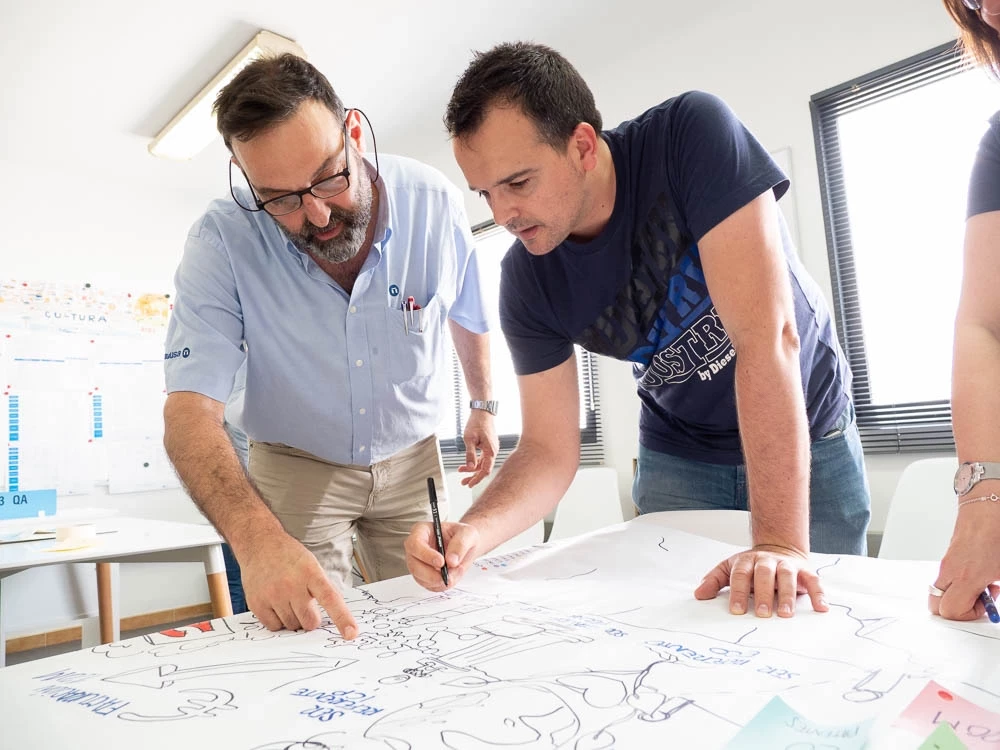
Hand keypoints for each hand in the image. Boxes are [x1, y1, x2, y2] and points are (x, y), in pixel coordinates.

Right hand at [238, 532, 357, 637]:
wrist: (260, 544)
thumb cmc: (289, 556)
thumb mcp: (312, 565)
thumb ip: (322, 588)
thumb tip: (335, 616)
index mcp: (311, 573)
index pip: (330, 599)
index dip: (342, 618)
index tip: (351, 633)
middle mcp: (292, 585)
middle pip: (310, 622)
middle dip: (310, 619)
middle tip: (304, 604)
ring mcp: (273, 595)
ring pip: (292, 626)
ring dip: (293, 618)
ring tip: (287, 599)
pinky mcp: (257, 603)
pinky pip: (274, 627)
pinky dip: (277, 621)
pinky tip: (275, 604)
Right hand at [405, 520, 480, 590]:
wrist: (467, 547)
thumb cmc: (464, 536)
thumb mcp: (468, 533)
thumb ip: (460, 544)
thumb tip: (451, 560)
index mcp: (422, 531)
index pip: (415, 543)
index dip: (426, 555)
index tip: (441, 562)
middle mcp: (417, 548)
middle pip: (414, 565)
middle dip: (431, 574)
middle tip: (448, 575)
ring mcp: (419, 563)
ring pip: (421, 578)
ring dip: (440, 580)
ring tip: (457, 571)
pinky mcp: (425, 577)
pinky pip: (430, 586)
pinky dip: (443, 585)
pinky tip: (454, 575)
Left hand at [459, 410, 497, 486]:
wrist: (482, 412)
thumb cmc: (476, 423)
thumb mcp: (469, 439)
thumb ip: (470, 454)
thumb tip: (469, 467)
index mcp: (490, 451)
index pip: (485, 470)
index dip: (477, 479)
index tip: (470, 484)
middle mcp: (493, 451)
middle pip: (483, 468)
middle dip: (473, 476)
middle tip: (464, 482)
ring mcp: (491, 449)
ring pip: (482, 463)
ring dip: (472, 469)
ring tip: (461, 471)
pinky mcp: (488, 446)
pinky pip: (482, 458)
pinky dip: (474, 461)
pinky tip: (467, 464)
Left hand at [694, 545, 827, 617]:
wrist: (778, 548)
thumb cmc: (752, 567)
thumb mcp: (730, 569)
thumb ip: (715, 581)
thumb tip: (698, 594)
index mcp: (747, 561)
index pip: (740, 575)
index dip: (738, 592)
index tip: (737, 610)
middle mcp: (767, 561)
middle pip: (764, 574)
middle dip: (763, 593)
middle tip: (763, 613)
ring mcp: (786, 565)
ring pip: (787, 576)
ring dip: (787, 595)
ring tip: (786, 614)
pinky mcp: (804, 571)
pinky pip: (813, 581)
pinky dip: (818, 593)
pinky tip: (821, 608)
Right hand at [929, 504, 999, 620]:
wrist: (988, 505)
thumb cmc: (998, 532)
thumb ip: (999, 589)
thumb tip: (996, 601)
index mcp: (966, 576)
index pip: (950, 610)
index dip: (968, 615)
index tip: (985, 607)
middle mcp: (951, 570)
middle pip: (935, 605)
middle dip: (956, 609)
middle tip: (978, 602)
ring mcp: (947, 562)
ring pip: (940, 590)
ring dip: (959, 594)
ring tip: (982, 585)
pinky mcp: (949, 555)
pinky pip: (946, 577)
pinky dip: (959, 582)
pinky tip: (979, 573)